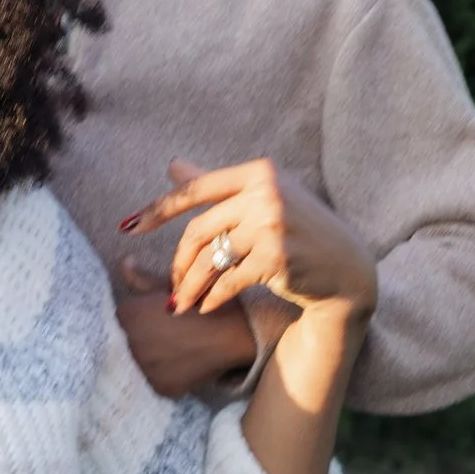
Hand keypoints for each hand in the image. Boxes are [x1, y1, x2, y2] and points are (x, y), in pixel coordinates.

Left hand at [113, 275, 260, 398]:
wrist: (233, 332)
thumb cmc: (200, 302)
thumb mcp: (168, 286)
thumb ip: (139, 279)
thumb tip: (122, 264)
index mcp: (126, 314)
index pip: (113, 318)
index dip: (128, 318)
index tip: (144, 318)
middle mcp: (129, 343)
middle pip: (119, 342)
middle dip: (131, 338)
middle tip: (157, 334)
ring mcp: (143, 369)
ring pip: (133, 363)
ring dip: (142, 357)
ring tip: (164, 348)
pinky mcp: (159, 387)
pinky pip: (150, 381)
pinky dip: (158, 374)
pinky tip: (172, 363)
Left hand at [121, 158, 379, 324]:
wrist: (346, 270)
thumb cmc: (300, 230)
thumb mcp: (264, 198)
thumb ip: (217, 183)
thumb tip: (172, 166)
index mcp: (259, 172)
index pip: (196, 190)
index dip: (158, 209)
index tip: (128, 227)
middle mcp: (266, 193)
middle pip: (199, 229)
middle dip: (178, 261)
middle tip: (171, 284)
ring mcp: (272, 225)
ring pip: (211, 258)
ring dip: (190, 285)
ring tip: (181, 303)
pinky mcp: (277, 258)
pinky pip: (228, 280)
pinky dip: (211, 297)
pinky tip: (204, 307)